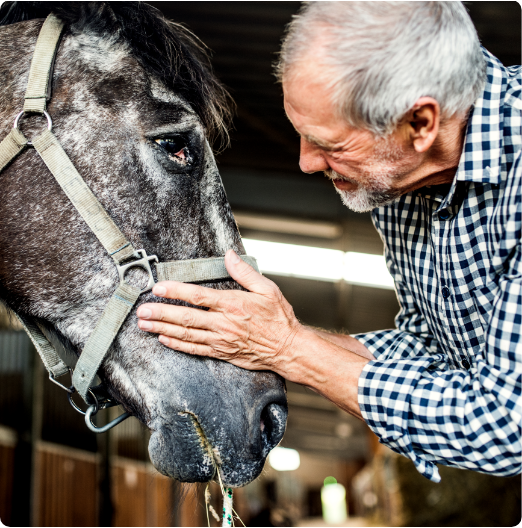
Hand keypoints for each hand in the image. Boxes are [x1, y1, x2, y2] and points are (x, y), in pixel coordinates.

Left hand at [137, 250, 302, 372]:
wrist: (286, 348)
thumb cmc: (278, 318)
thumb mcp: (267, 289)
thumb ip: (244, 272)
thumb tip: (229, 255)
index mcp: (233, 304)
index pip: (198, 296)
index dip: (175, 291)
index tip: (159, 287)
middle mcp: (223, 323)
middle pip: (185, 317)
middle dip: (161, 313)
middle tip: (142, 310)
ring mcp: (220, 340)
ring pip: (186, 334)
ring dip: (163, 328)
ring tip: (145, 324)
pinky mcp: (221, 352)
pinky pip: (195, 349)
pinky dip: (177, 344)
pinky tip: (164, 339)